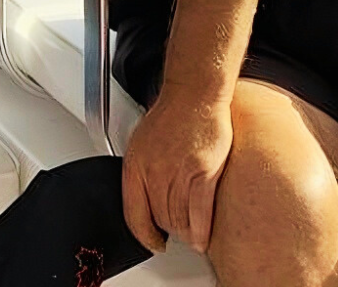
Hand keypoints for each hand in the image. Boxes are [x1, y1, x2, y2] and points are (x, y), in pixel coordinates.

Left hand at [121, 84, 232, 254]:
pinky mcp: (203, 172)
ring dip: (186, 233)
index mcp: (135, 166)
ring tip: (191, 234)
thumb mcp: (140, 143)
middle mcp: (154, 172)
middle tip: (177, 232)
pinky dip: (201, 231)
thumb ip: (141, 172)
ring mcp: (179, 173)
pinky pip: (200, 214)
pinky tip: (202, 237)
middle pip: (160, 219)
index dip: (144, 235)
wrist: (193, 95)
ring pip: (180, 220)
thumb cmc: (170, 116)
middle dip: (169, 231)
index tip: (152, 242)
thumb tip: (144, 199)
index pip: (133, 214)